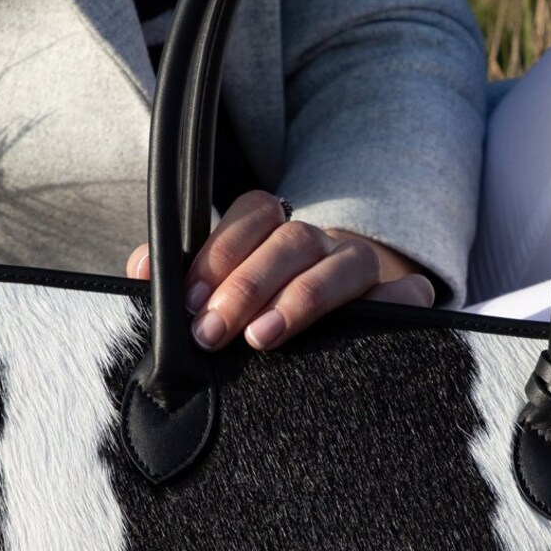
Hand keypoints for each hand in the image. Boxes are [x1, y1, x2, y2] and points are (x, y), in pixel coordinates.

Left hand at [125, 188, 435, 350]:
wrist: (356, 334)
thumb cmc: (276, 320)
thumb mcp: (228, 299)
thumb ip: (186, 281)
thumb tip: (140, 273)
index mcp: (280, 234)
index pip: (255, 212)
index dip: (219, 250)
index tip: (188, 300)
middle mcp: (324, 244)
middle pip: (291, 240)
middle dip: (246, 284)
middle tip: (211, 331)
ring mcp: (368, 270)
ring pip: (344, 264)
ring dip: (301, 298)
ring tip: (261, 338)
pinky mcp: (408, 300)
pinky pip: (409, 297)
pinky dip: (392, 308)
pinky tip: (364, 335)